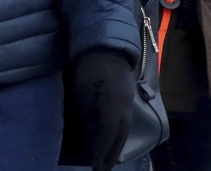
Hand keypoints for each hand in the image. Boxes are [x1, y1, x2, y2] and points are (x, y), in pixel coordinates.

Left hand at [69, 48, 136, 170]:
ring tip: (107, 161)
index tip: (96, 168)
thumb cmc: (88, 71)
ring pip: (122, 134)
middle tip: (102, 169)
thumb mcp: (82, 94)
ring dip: (115, 148)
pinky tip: (112, 143)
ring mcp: (128, 108)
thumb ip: (86, 115)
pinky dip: (118, 137)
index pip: (107, 138)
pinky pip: (124, 126)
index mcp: (112, 109)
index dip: (101, 154)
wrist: (107, 51)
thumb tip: (88, 136)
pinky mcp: (127, 104)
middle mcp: (124, 112)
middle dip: (110, 156)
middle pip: (118, 140)